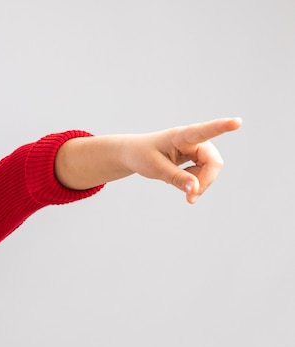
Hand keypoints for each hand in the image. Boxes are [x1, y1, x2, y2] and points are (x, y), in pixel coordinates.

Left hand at [124, 117, 241, 203]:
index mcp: (180, 136)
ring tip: (182, 189)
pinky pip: (204, 173)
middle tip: (190, 198)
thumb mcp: (156, 169)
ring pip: (211, 169)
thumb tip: (196, 189)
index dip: (221, 127)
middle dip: (205, 181)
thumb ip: (177, 178)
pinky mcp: (196, 157)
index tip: (237, 122)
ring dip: (200, 183)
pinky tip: (183, 183)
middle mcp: (192, 140)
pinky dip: (196, 183)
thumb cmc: (142, 155)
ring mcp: (196, 148)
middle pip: (213, 161)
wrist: (133, 154)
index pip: (203, 131)